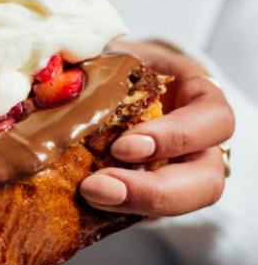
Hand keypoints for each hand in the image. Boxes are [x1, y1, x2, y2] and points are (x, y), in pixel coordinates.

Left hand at [79, 41, 233, 215]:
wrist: (103, 78)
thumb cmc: (115, 61)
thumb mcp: (110, 53)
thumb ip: (92, 62)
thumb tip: (52, 77)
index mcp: (196, 97)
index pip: (213, 120)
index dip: (175, 137)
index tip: (123, 146)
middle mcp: (198, 141)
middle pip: (205, 179)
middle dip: (156, 189)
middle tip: (99, 186)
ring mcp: (177, 171)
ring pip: (182, 203)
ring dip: (136, 205)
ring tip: (90, 195)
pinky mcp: (149, 193)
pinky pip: (144, 211)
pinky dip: (116, 211)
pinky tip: (83, 204)